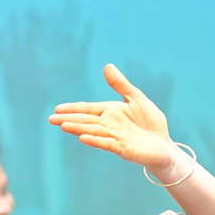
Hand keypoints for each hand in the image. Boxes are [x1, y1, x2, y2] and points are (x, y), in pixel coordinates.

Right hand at [49, 64, 179, 171]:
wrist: (163, 144)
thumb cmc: (149, 122)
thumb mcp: (135, 98)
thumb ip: (120, 85)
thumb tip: (107, 66)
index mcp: (110, 112)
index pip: (87, 109)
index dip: (73, 109)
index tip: (57, 109)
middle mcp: (109, 125)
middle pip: (85, 121)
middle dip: (68, 120)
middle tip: (51, 120)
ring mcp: (114, 137)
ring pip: (93, 131)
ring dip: (78, 128)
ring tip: (63, 126)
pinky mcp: (123, 149)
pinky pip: (107, 143)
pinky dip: (95, 140)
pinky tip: (83, 137)